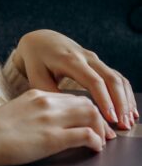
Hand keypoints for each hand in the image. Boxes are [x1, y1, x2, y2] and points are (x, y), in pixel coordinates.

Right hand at [0, 88, 117, 165]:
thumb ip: (30, 115)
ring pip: (92, 115)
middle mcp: (46, 102)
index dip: (85, 109)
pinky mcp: (52, 138)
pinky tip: (94, 149)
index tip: (89, 121)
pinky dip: (96, 141)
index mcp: (35, 94)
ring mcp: (50, 119)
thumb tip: (41, 127)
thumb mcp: (12, 115)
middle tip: (103, 132)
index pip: (70, 97)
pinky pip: (87, 135)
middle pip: (86, 103)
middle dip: (98, 117)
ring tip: (102, 141)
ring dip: (101, 129)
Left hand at [14, 29, 137, 129]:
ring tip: (128, 121)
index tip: (110, 118)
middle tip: (123, 125)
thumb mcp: (37, 77)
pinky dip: (126, 94)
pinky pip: (117, 78)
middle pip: (111, 79)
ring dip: (125, 100)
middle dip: (120, 103)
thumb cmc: (37, 61)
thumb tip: (67, 114)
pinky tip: (129, 110)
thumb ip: (50, 94)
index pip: (93, 80)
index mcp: (70, 60)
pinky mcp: (99, 64)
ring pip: (118, 78)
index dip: (104, 100)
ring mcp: (95, 60)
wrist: (41, 40)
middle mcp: (87, 57)